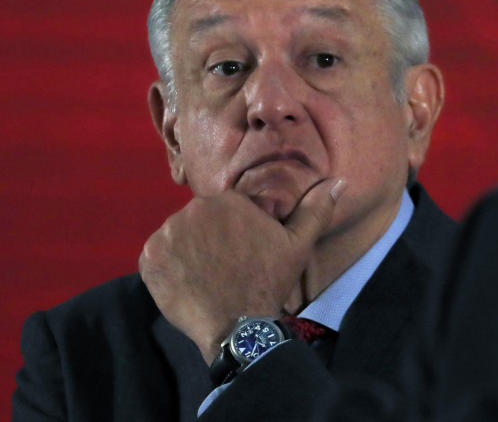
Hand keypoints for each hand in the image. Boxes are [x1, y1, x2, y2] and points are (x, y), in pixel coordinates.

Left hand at [139, 178, 344, 363]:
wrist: (237, 326)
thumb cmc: (269, 281)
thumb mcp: (299, 244)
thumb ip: (315, 208)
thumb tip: (339, 181)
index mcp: (226, 200)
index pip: (226, 209)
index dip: (236, 231)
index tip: (244, 253)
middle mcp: (191, 210)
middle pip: (200, 219)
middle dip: (211, 237)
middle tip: (227, 265)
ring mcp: (166, 234)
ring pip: (179, 235)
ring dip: (189, 250)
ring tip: (207, 275)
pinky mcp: (149, 259)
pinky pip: (159, 254)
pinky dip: (169, 265)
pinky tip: (188, 281)